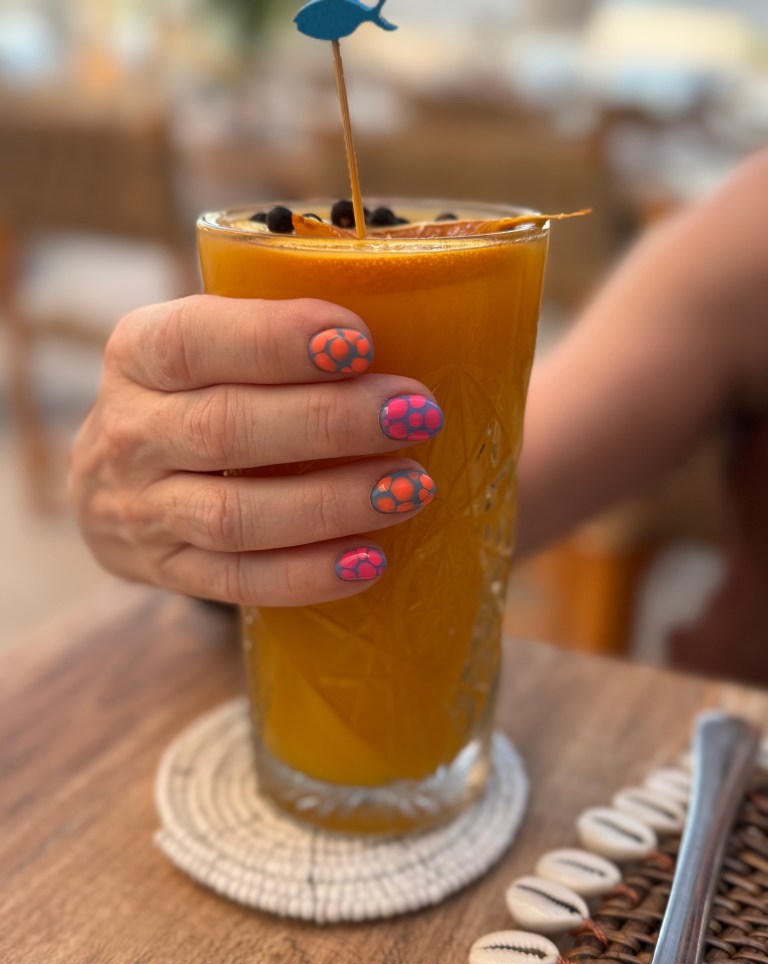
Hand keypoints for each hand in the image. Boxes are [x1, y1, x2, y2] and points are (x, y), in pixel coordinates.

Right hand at [70, 295, 442, 604]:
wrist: (115, 482)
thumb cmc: (194, 394)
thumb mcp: (207, 346)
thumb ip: (273, 335)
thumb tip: (404, 324)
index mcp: (138, 353)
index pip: (194, 342)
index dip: (275, 340)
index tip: (358, 342)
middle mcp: (131, 432)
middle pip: (226, 429)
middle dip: (331, 422)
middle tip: (416, 414)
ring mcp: (143, 510)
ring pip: (235, 515)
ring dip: (331, 503)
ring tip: (410, 488)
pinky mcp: (168, 571)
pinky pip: (238, 582)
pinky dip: (307, 574)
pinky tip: (371, 560)